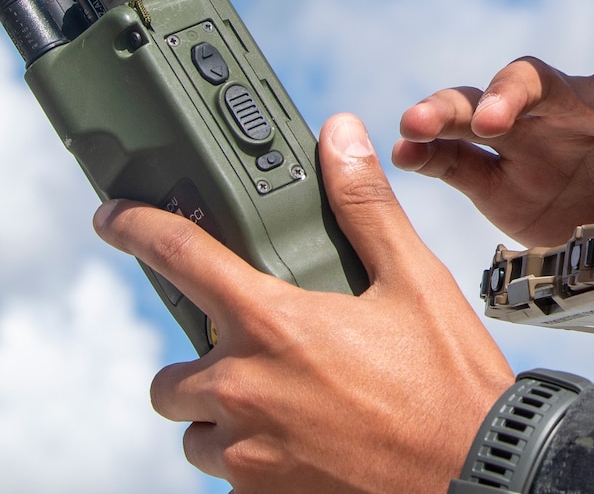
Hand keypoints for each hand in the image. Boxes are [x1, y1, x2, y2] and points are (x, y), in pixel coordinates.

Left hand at [93, 114, 514, 493]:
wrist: (480, 475)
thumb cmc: (450, 382)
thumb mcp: (415, 280)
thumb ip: (364, 206)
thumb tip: (339, 134)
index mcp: (275, 324)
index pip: (182, 259)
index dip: (137, 228)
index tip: (113, 218)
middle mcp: (244, 391)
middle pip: (173, 375)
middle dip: (203, 364)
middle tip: (261, 357)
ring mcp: (247, 456)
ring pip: (197, 432)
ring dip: (224, 418)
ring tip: (287, 408)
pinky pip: (230, 479)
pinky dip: (255, 461)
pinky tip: (308, 447)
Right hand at [391, 0, 593, 244]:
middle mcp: (567, 104)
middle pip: (526, 80)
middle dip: (506, 96)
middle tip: (494, 120)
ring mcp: (530, 141)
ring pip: (477, 112)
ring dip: (446, 112)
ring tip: (415, 122)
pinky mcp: (502, 183)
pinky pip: (458, 162)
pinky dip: (430, 154)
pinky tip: (406, 152)